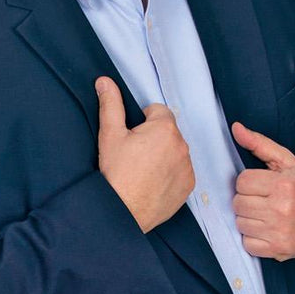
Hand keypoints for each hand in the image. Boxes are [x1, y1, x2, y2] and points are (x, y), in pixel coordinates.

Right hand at [96, 77, 195, 232]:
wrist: (122, 211)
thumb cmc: (116, 174)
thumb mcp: (110, 135)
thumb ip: (111, 104)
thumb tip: (105, 82)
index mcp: (164, 128)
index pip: (158, 111)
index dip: (143, 122)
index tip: (132, 137)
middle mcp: (181, 145)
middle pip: (168, 131)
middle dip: (154, 138)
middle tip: (135, 156)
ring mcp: (187, 166)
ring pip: (175, 151)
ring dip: (164, 155)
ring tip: (143, 171)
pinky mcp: (188, 185)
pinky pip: (182, 171)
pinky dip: (170, 173)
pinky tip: (153, 182)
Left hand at [230, 121, 294, 257]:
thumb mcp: (286, 162)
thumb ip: (259, 144)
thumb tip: (235, 128)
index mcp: (284, 185)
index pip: (242, 182)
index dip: (249, 182)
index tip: (261, 185)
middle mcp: (282, 210)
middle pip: (238, 203)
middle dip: (247, 200)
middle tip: (263, 199)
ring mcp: (280, 232)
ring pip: (241, 224)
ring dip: (249, 219)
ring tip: (265, 214)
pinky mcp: (279, 250)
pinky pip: (248, 245)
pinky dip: (253, 238)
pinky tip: (267, 229)